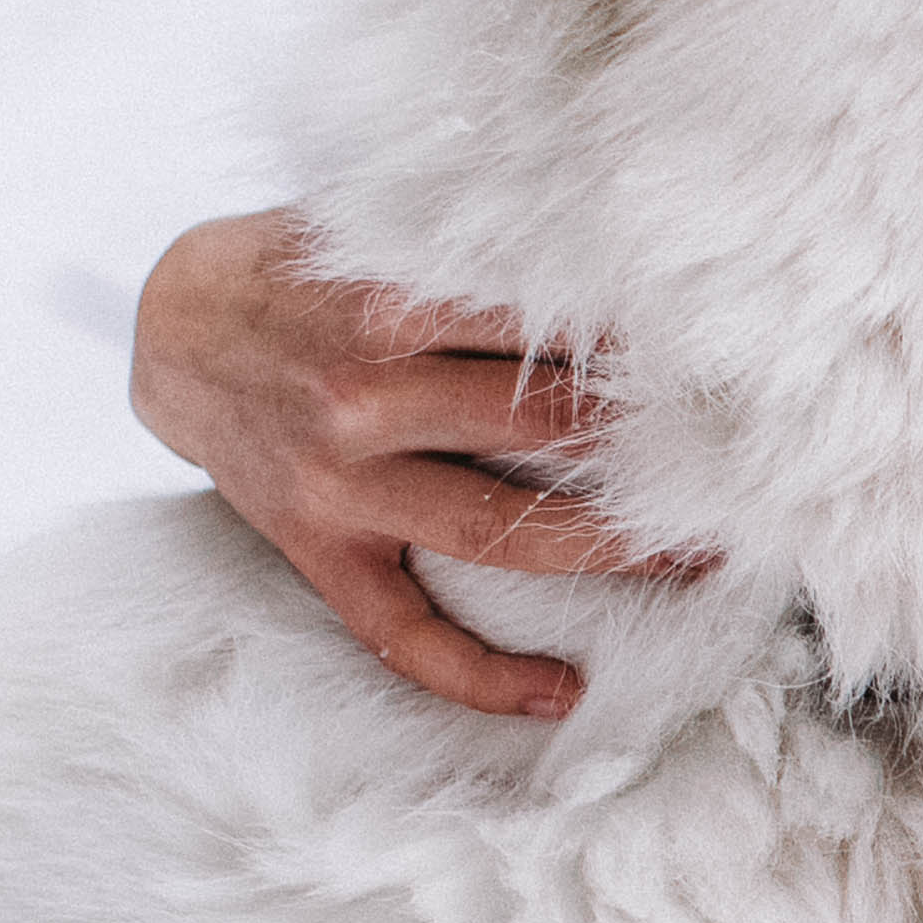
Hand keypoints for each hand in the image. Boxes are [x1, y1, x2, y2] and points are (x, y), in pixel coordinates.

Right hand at [126, 209, 701, 721]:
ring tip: (704, 559)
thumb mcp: (369, 230)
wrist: (172, 329)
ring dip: (615, 551)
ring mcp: (342, 484)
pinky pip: (405, 635)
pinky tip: (564, 692)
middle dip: (654, 448)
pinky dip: (482, 677)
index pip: (544, 326)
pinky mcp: (319, 550)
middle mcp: (365, 397)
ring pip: (503, 533)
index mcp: (387, 302)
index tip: (726, 358)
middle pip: (545, 427)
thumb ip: (468, 248)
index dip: (641, 348)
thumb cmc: (301, 270)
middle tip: (750, 460)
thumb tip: (611, 244)